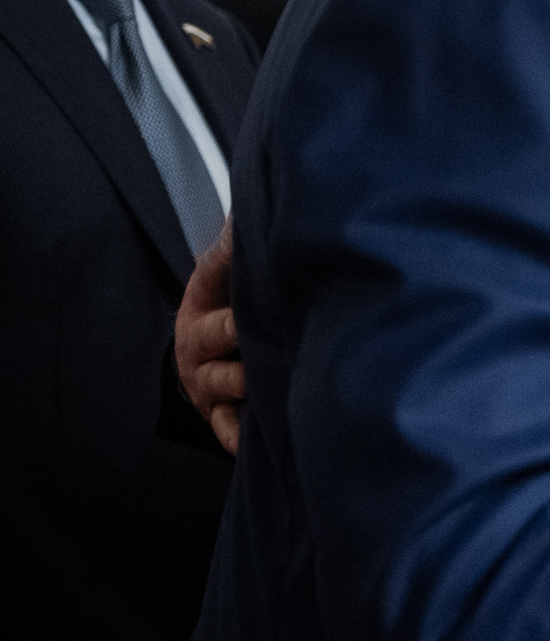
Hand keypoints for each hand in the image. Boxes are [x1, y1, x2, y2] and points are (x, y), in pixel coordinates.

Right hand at [175, 222, 244, 454]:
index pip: (215, 273)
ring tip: (259, 377)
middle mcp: (198, 342)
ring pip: (222, 380)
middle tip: (250, 326)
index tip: (248, 256)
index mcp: (204, 300)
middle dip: (234, 329)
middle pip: (215, 332)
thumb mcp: (230, 270)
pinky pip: (225, 427)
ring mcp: (206, 380)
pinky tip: (253, 436)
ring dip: (241, 379)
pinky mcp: (218, 413)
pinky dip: (238, 433)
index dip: (230, 265)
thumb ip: (240, 241)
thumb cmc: (232, 306)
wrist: (214, 355)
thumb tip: (255, 205)